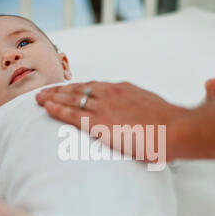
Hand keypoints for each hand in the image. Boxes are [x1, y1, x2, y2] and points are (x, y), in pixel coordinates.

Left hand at [36, 81, 189, 162]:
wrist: (176, 129)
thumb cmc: (170, 125)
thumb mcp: (155, 109)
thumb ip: (142, 109)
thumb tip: (141, 116)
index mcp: (124, 90)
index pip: (94, 86)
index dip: (78, 88)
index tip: (68, 89)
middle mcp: (110, 93)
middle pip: (78, 88)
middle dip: (60, 90)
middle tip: (46, 91)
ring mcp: (104, 107)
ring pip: (71, 98)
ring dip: (52, 97)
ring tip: (39, 98)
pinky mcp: (99, 123)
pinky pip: (72, 113)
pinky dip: (56, 109)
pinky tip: (45, 107)